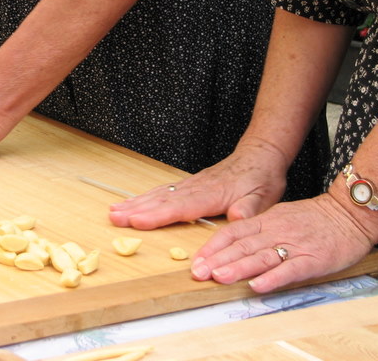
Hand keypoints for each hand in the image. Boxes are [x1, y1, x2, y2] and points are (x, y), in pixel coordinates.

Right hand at [108, 143, 288, 229]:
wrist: (260, 155)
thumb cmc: (262, 178)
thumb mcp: (263, 197)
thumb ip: (249, 209)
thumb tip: (237, 218)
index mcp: (212, 194)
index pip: (181, 207)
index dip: (158, 215)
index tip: (137, 221)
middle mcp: (196, 187)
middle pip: (162, 200)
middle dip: (136, 210)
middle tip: (114, 217)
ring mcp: (190, 184)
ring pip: (158, 194)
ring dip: (135, 203)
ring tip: (114, 211)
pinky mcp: (189, 184)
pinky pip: (163, 191)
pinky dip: (145, 197)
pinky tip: (133, 203)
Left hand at [190, 193, 377, 292]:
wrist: (349, 213)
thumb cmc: (314, 219)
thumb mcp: (280, 217)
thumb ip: (258, 230)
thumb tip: (232, 246)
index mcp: (266, 221)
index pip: (233, 232)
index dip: (213, 247)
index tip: (196, 260)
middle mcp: (276, 231)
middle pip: (242, 246)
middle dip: (217, 260)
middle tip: (198, 273)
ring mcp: (294, 245)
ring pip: (261, 257)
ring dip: (238, 268)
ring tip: (219, 277)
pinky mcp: (313, 259)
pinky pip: (290, 269)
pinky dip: (272, 278)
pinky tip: (257, 286)